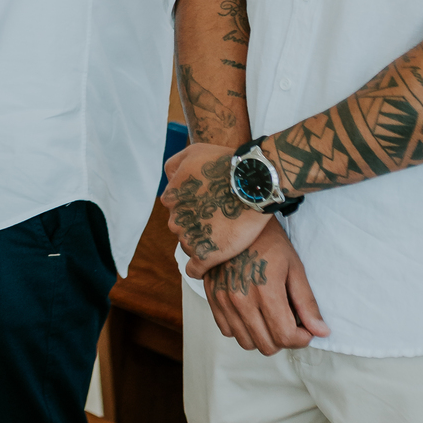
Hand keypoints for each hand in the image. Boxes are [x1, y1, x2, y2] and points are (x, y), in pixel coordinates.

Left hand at [162, 141, 269, 266]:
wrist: (252, 183)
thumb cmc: (225, 164)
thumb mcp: (193, 152)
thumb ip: (174, 165)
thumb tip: (170, 180)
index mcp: (171, 198)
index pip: (176, 209)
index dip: (193, 208)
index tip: (208, 207)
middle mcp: (176, 220)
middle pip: (182, 229)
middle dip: (198, 225)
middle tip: (219, 220)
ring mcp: (189, 239)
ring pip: (190, 247)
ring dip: (203, 243)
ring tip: (223, 235)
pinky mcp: (205, 256)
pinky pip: (194, 270)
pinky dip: (200, 269)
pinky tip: (211, 262)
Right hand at [201, 221, 329, 353]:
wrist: (234, 218)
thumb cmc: (269, 240)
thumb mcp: (294, 267)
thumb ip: (307, 302)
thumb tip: (320, 332)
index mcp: (266, 291)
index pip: (285, 337)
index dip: (301, 339)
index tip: (305, 329)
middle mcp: (241, 299)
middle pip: (266, 345)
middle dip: (283, 339)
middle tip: (289, 321)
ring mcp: (223, 299)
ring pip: (246, 342)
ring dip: (262, 336)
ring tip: (269, 317)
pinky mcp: (212, 297)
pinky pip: (227, 331)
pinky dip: (241, 329)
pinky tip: (251, 312)